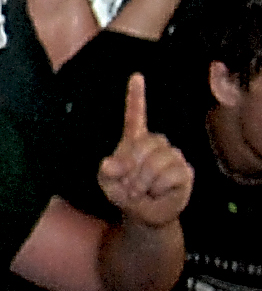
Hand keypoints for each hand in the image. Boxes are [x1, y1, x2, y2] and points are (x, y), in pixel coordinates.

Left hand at [97, 74, 192, 229]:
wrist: (143, 214)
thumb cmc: (124, 194)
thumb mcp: (107, 183)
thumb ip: (106, 172)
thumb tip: (112, 164)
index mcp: (134, 141)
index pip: (136, 115)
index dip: (136, 96)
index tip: (136, 76)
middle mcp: (156, 144)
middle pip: (145, 143)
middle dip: (133, 167)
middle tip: (129, 184)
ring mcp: (172, 156)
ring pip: (157, 160)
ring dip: (144, 181)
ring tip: (142, 190)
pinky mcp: (185, 171)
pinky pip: (170, 174)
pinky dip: (157, 187)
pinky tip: (156, 192)